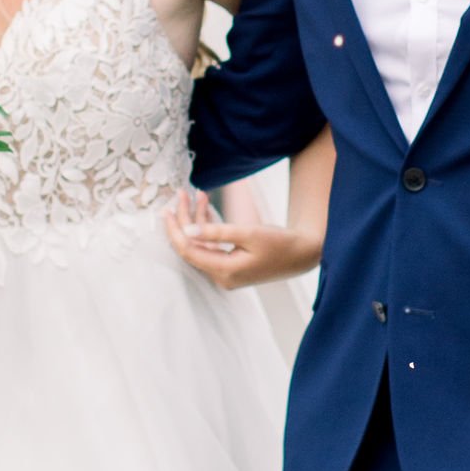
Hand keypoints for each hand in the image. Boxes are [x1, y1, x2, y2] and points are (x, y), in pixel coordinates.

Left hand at [163, 187, 318, 292]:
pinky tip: (206, 207)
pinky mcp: (232, 266)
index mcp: (225, 272)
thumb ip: (217, 232)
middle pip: (192, 247)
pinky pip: (212, 246)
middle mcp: (222, 276)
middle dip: (184, 220)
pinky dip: (208, 227)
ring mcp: (226, 273)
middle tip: (180, 195)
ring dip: (197, 220)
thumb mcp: (249, 233)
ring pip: (202, 244)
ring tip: (196, 194)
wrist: (303, 254)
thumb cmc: (280, 243)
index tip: (166, 210)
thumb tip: (187, 231)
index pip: (188, 251)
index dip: (174, 230)